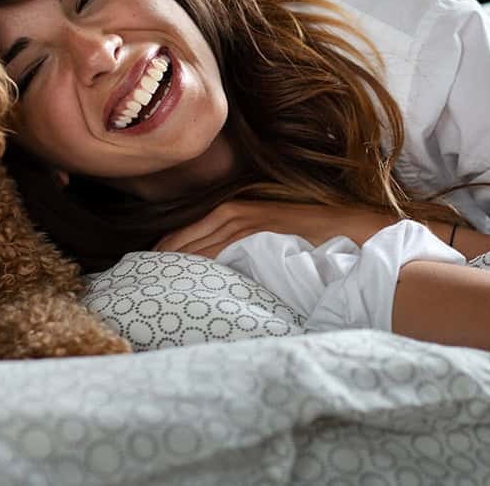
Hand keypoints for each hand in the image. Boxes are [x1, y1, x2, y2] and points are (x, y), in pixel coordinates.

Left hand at [153, 200, 400, 258]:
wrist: (354, 229)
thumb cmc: (315, 239)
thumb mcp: (273, 241)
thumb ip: (246, 252)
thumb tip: (224, 276)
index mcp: (237, 210)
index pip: (189, 232)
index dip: (165, 250)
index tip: (145, 268)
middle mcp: (237, 211)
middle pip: (187, 236)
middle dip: (162, 256)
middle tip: (136, 277)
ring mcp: (249, 219)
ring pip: (200, 241)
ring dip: (175, 259)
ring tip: (150, 279)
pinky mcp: (261, 229)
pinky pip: (223, 247)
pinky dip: (202, 259)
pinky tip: (185, 274)